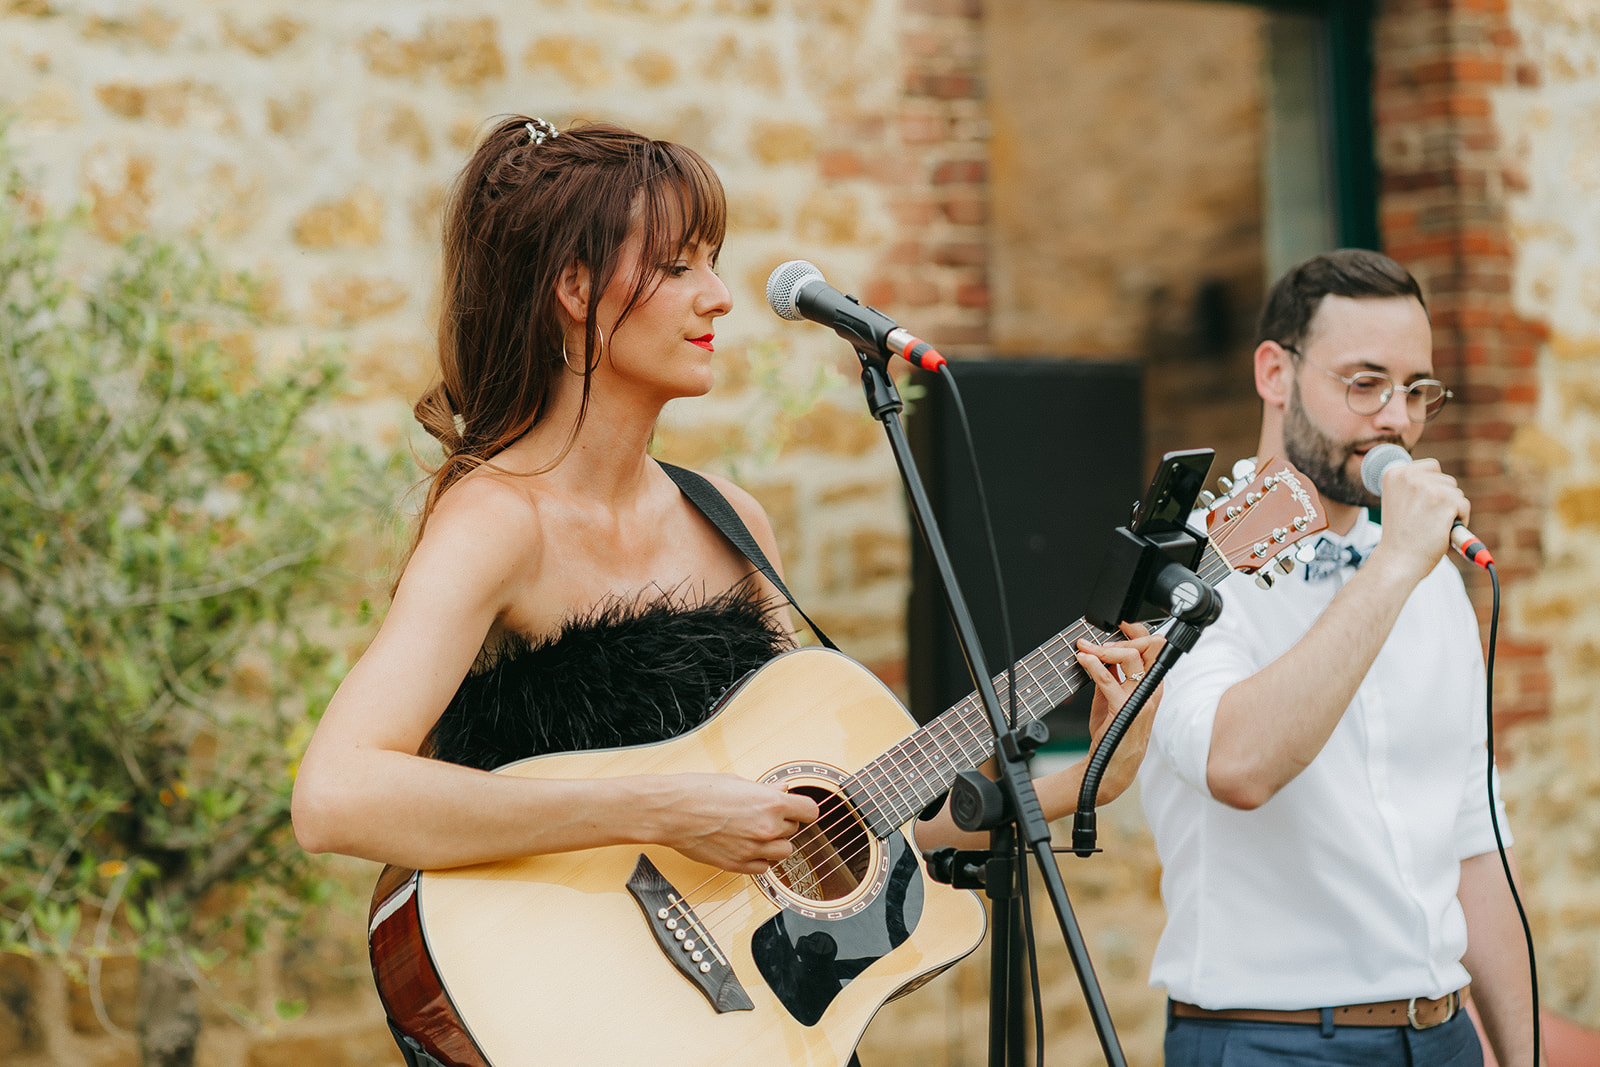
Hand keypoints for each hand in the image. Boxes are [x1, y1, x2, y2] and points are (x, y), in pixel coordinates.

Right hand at [642, 774, 819, 874]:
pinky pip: (764, 868)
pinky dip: (760, 859)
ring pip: (784, 852)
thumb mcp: (737, 782)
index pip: (810, 811)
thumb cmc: (697, 791)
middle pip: (795, 830)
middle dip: (783, 822)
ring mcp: (753, 850)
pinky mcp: (738, 865)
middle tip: (763, 814)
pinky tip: (746, 846)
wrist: (670, 812)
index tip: (797, 808)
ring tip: (756, 831)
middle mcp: (767, 829)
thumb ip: (765, 790)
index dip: (803, 808)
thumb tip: (783, 790)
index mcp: (770, 804)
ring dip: (775, 843)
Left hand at [1074, 622, 1163, 804]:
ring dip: (1104, 649)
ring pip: (1130, 659)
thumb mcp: (1112, 697)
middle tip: (1097, 642)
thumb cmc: (1113, 733)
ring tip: (1087, 649)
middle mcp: (1151, 691)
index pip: (1155, 650)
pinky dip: (1094, 665)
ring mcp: (1140, 700)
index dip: (1139, 632)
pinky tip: (1083, 660)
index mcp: (1152, 686)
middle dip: (1121, 639)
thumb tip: (1100, 651)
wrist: (1110, 765)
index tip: (1122, 623)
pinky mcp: (1124, 709)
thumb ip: (1111, 675)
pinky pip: (1109, 680)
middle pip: (1147, 648)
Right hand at [1369, 457, 1469, 582]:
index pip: (1431, 468)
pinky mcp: (1445, 500)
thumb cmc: (1400, 538)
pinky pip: (1464, 505)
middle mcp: (1409, 475)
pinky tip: (1442, 531)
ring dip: (1451, 511)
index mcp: (1394, 474)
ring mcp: (1427, 486)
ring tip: (1432, 527)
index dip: (1432, 489)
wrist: (1398, 561)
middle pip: (1445, 480)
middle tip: (1426, 521)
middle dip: (1443, 500)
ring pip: (1456, 493)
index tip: (1420, 508)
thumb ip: (1415, 488)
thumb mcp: (1400, 503)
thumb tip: (1444, 483)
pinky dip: (1461, 520)